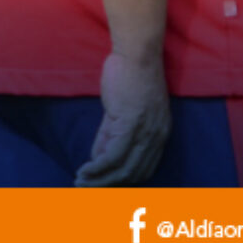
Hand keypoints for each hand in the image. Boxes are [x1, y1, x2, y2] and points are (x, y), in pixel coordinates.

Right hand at [75, 51, 171, 186]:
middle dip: (109, 186)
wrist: (137, 54)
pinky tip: (84, 171)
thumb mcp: (122, 112)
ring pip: (123, 169)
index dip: (123, 180)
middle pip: (135, 173)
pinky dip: (97, 168)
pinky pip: (112, 156)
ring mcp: (145, 131)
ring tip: (81, 183)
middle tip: (87, 189)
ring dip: (100, 181)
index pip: (145, 168)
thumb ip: (110, 136)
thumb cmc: (130, 77)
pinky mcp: (130, 124)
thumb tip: (97, 160)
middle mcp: (157, 135)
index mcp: (161, 132)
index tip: (103, 186)